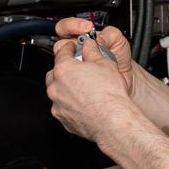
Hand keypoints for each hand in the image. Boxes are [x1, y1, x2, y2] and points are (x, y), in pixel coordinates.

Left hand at [46, 19, 136, 141]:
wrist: (113, 121)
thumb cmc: (110, 95)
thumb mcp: (105, 63)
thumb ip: (93, 52)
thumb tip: (89, 47)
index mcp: (64, 70)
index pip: (61, 52)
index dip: (68, 48)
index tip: (72, 48)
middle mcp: (56, 87)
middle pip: (55, 73)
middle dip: (64, 70)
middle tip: (78, 70)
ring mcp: (58, 105)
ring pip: (57, 92)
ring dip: (65, 88)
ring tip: (82, 89)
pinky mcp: (63, 119)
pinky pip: (62, 108)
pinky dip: (69, 105)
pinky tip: (84, 104)